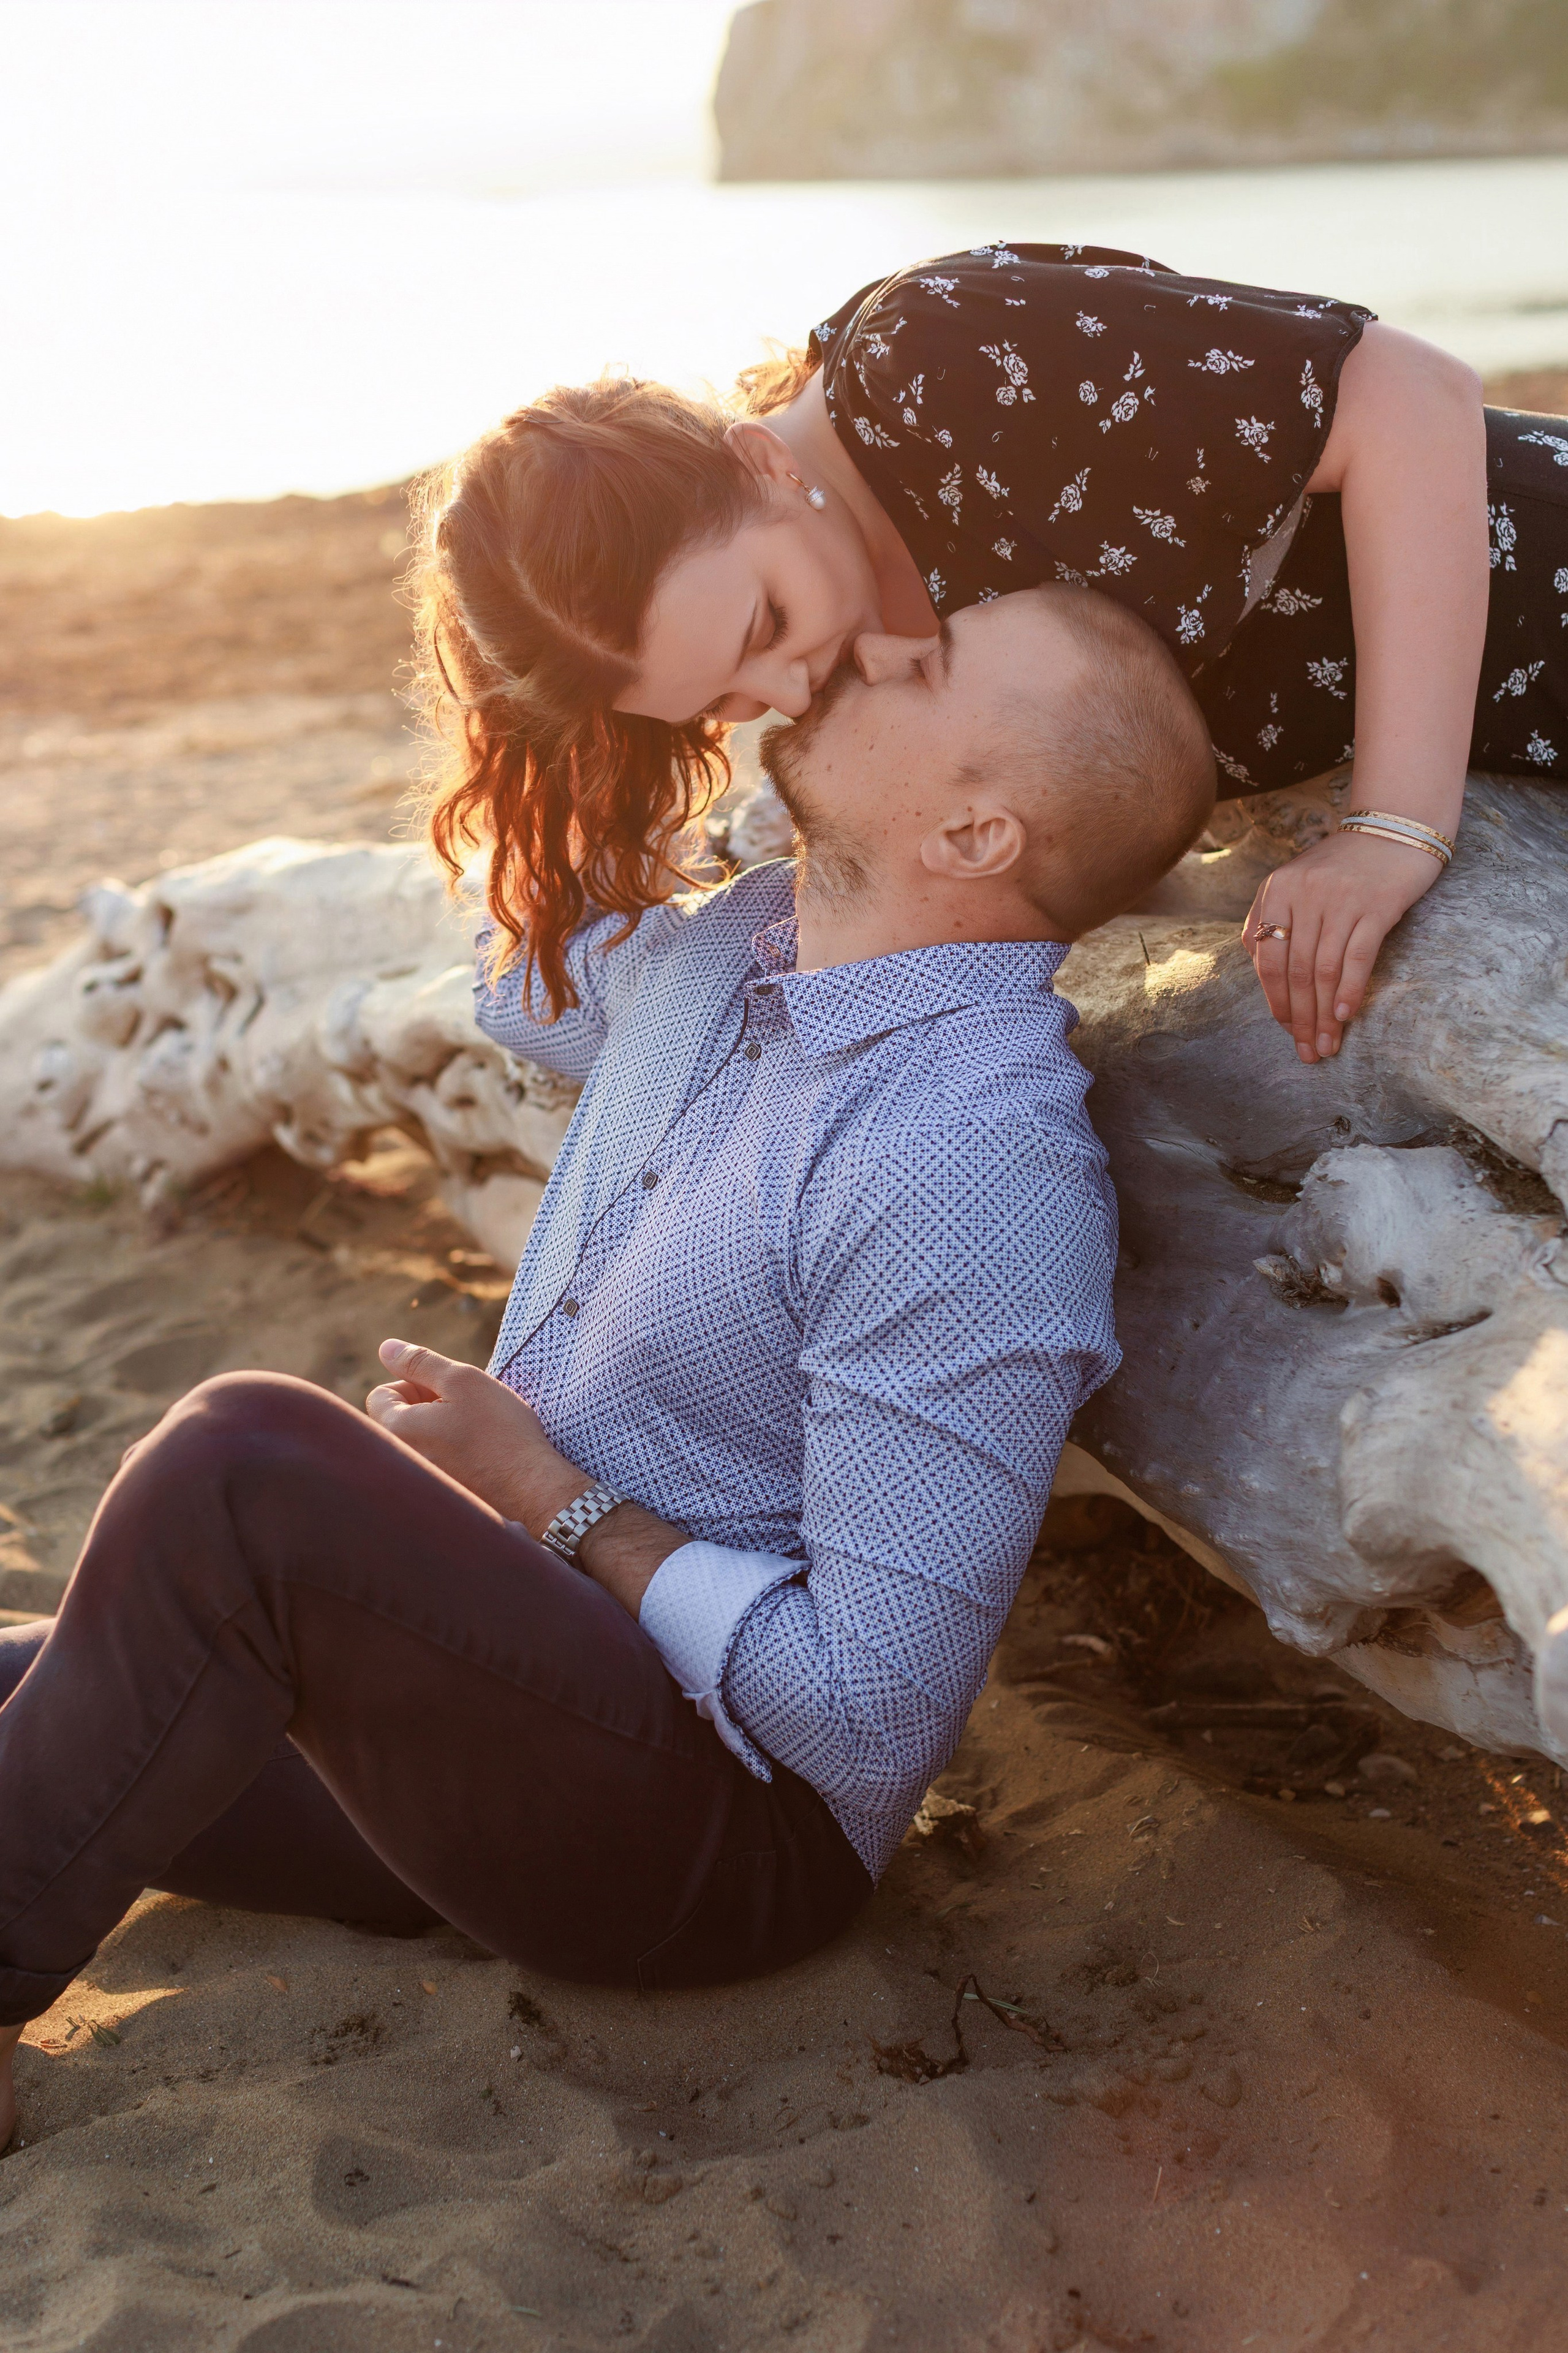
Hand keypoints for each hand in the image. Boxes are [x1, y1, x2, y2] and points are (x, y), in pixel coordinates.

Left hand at [366, 1339, 583, 1533]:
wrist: (532, 1487)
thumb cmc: (499, 1430)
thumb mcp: (463, 1381)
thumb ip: (419, 1361)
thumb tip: (386, 1348)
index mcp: (397, 1431)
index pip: (380, 1394)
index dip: (413, 1383)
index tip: (448, 1392)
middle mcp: (400, 1462)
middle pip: (396, 1419)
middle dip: (424, 1405)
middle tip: (464, 1408)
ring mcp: (419, 1482)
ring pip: (417, 1440)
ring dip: (439, 1428)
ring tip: (474, 1432)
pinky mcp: (439, 1496)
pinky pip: (433, 1464)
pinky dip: (450, 1454)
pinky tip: (478, 1455)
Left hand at [1241, 827, 1440, 1062]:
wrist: (1396, 827)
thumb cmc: (1344, 865)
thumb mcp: (1296, 883)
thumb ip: (1272, 919)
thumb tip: (1259, 968)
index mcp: (1277, 890)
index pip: (1268, 960)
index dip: (1276, 1002)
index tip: (1288, 1031)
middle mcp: (1303, 893)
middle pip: (1295, 971)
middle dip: (1300, 1018)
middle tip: (1309, 1051)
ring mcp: (1339, 898)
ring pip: (1323, 970)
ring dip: (1323, 1015)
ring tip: (1328, 1045)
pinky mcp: (1376, 904)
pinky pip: (1357, 956)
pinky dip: (1349, 990)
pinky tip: (1345, 1016)